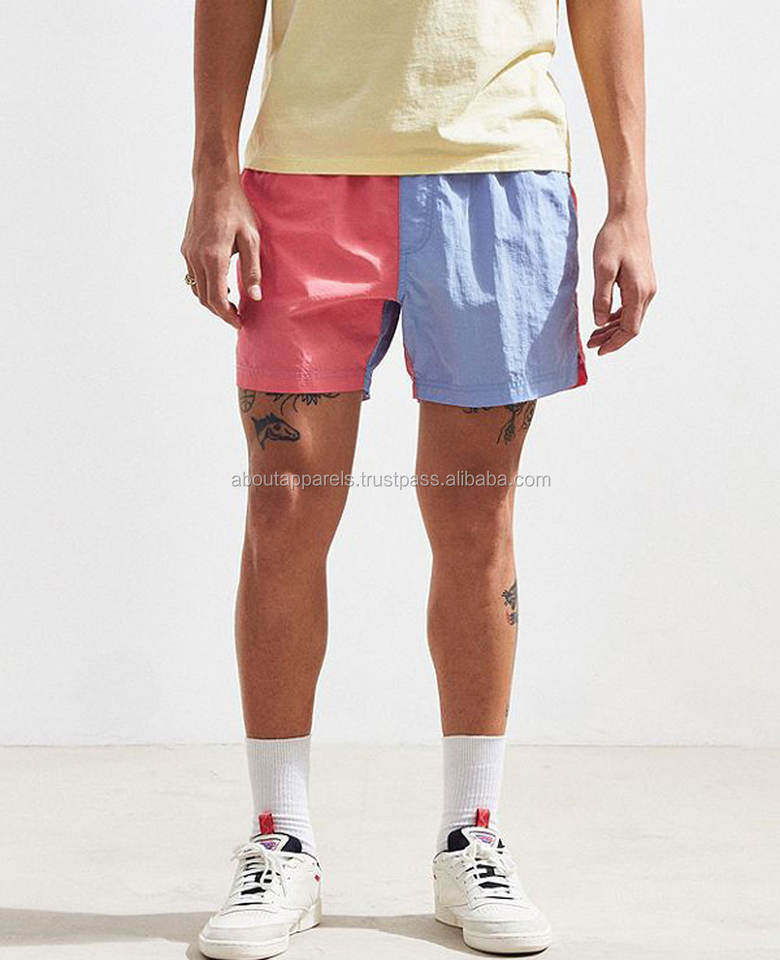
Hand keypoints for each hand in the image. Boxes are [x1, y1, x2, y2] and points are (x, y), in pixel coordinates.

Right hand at [181, 174, 261, 328]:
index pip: (217, 299)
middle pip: (204, 298)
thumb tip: (255, 297)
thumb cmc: (236, 208)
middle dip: (220, 312)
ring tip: (231, 303)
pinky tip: (221, 284)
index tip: (239, 323)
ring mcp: (188, 253)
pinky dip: (205, 286)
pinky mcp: (186, 247)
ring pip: (196, 288)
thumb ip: (253, 270)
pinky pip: (193, 275)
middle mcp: (196, 257)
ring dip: (212, 300)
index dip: (227, 316)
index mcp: (214, 257)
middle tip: (237, 317)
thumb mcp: (252, 239)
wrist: (213, 183)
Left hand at [587, 210, 656, 354]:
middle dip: (611, 338)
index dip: (614, 343)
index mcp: (638, 291)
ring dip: (613, 328)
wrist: (629, 216)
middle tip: (590, 344)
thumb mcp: (602, 269)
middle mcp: (647, 292)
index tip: (598, 351)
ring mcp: (648, 286)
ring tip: (594, 335)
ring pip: (632, 317)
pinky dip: (618, 316)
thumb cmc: (614, 239)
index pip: (630, 329)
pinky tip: (604, 318)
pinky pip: (632, 306)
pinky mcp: (643, 281)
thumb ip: (601, 297)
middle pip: (632, 326)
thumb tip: (599, 322)